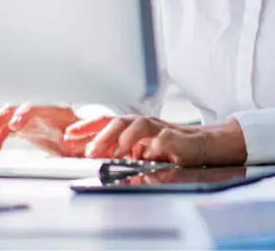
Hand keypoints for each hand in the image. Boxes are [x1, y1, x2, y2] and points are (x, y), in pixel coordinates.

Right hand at [0, 105, 86, 155]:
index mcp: (62, 113)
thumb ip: (79, 145)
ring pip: (11, 116)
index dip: (27, 113)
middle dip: (6, 115)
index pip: (43, 107)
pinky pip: (8, 129)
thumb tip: (70, 147)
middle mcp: (45, 112)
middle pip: (22, 108)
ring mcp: (33, 119)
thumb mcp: (86, 142)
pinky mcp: (25, 128)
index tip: (16, 123)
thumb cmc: (87, 138)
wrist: (86, 138)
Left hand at [64, 116, 247, 166]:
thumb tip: (97, 154)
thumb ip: (123, 150)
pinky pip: (166, 138)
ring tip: (117, 150)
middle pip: (121, 120)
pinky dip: (158, 143)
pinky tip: (151, 151)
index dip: (89, 126)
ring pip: (141, 124)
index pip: (108, 121)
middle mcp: (146, 124)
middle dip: (103, 134)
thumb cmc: (173, 148)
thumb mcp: (143, 151)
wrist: (205, 146)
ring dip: (127, 136)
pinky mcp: (179, 138)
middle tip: (90, 151)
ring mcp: (162, 129)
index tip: (69, 135)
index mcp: (135, 127)